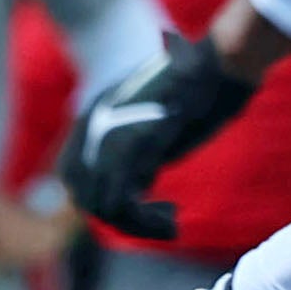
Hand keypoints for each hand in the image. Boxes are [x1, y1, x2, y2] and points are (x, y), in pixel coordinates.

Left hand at [61, 34, 256, 240]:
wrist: (219, 64)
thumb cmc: (199, 90)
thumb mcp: (155, 119)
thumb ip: (138, 149)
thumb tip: (136, 187)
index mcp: (93, 115)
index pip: (71, 173)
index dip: (97, 198)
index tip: (137, 205)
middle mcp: (92, 125)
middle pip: (83, 192)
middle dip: (119, 217)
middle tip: (161, 219)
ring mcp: (110, 136)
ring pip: (102, 205)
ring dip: (137, 225)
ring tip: (171, 223)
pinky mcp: (135, 148)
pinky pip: (122, 204)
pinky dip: (145, 223)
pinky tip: (173, 219)